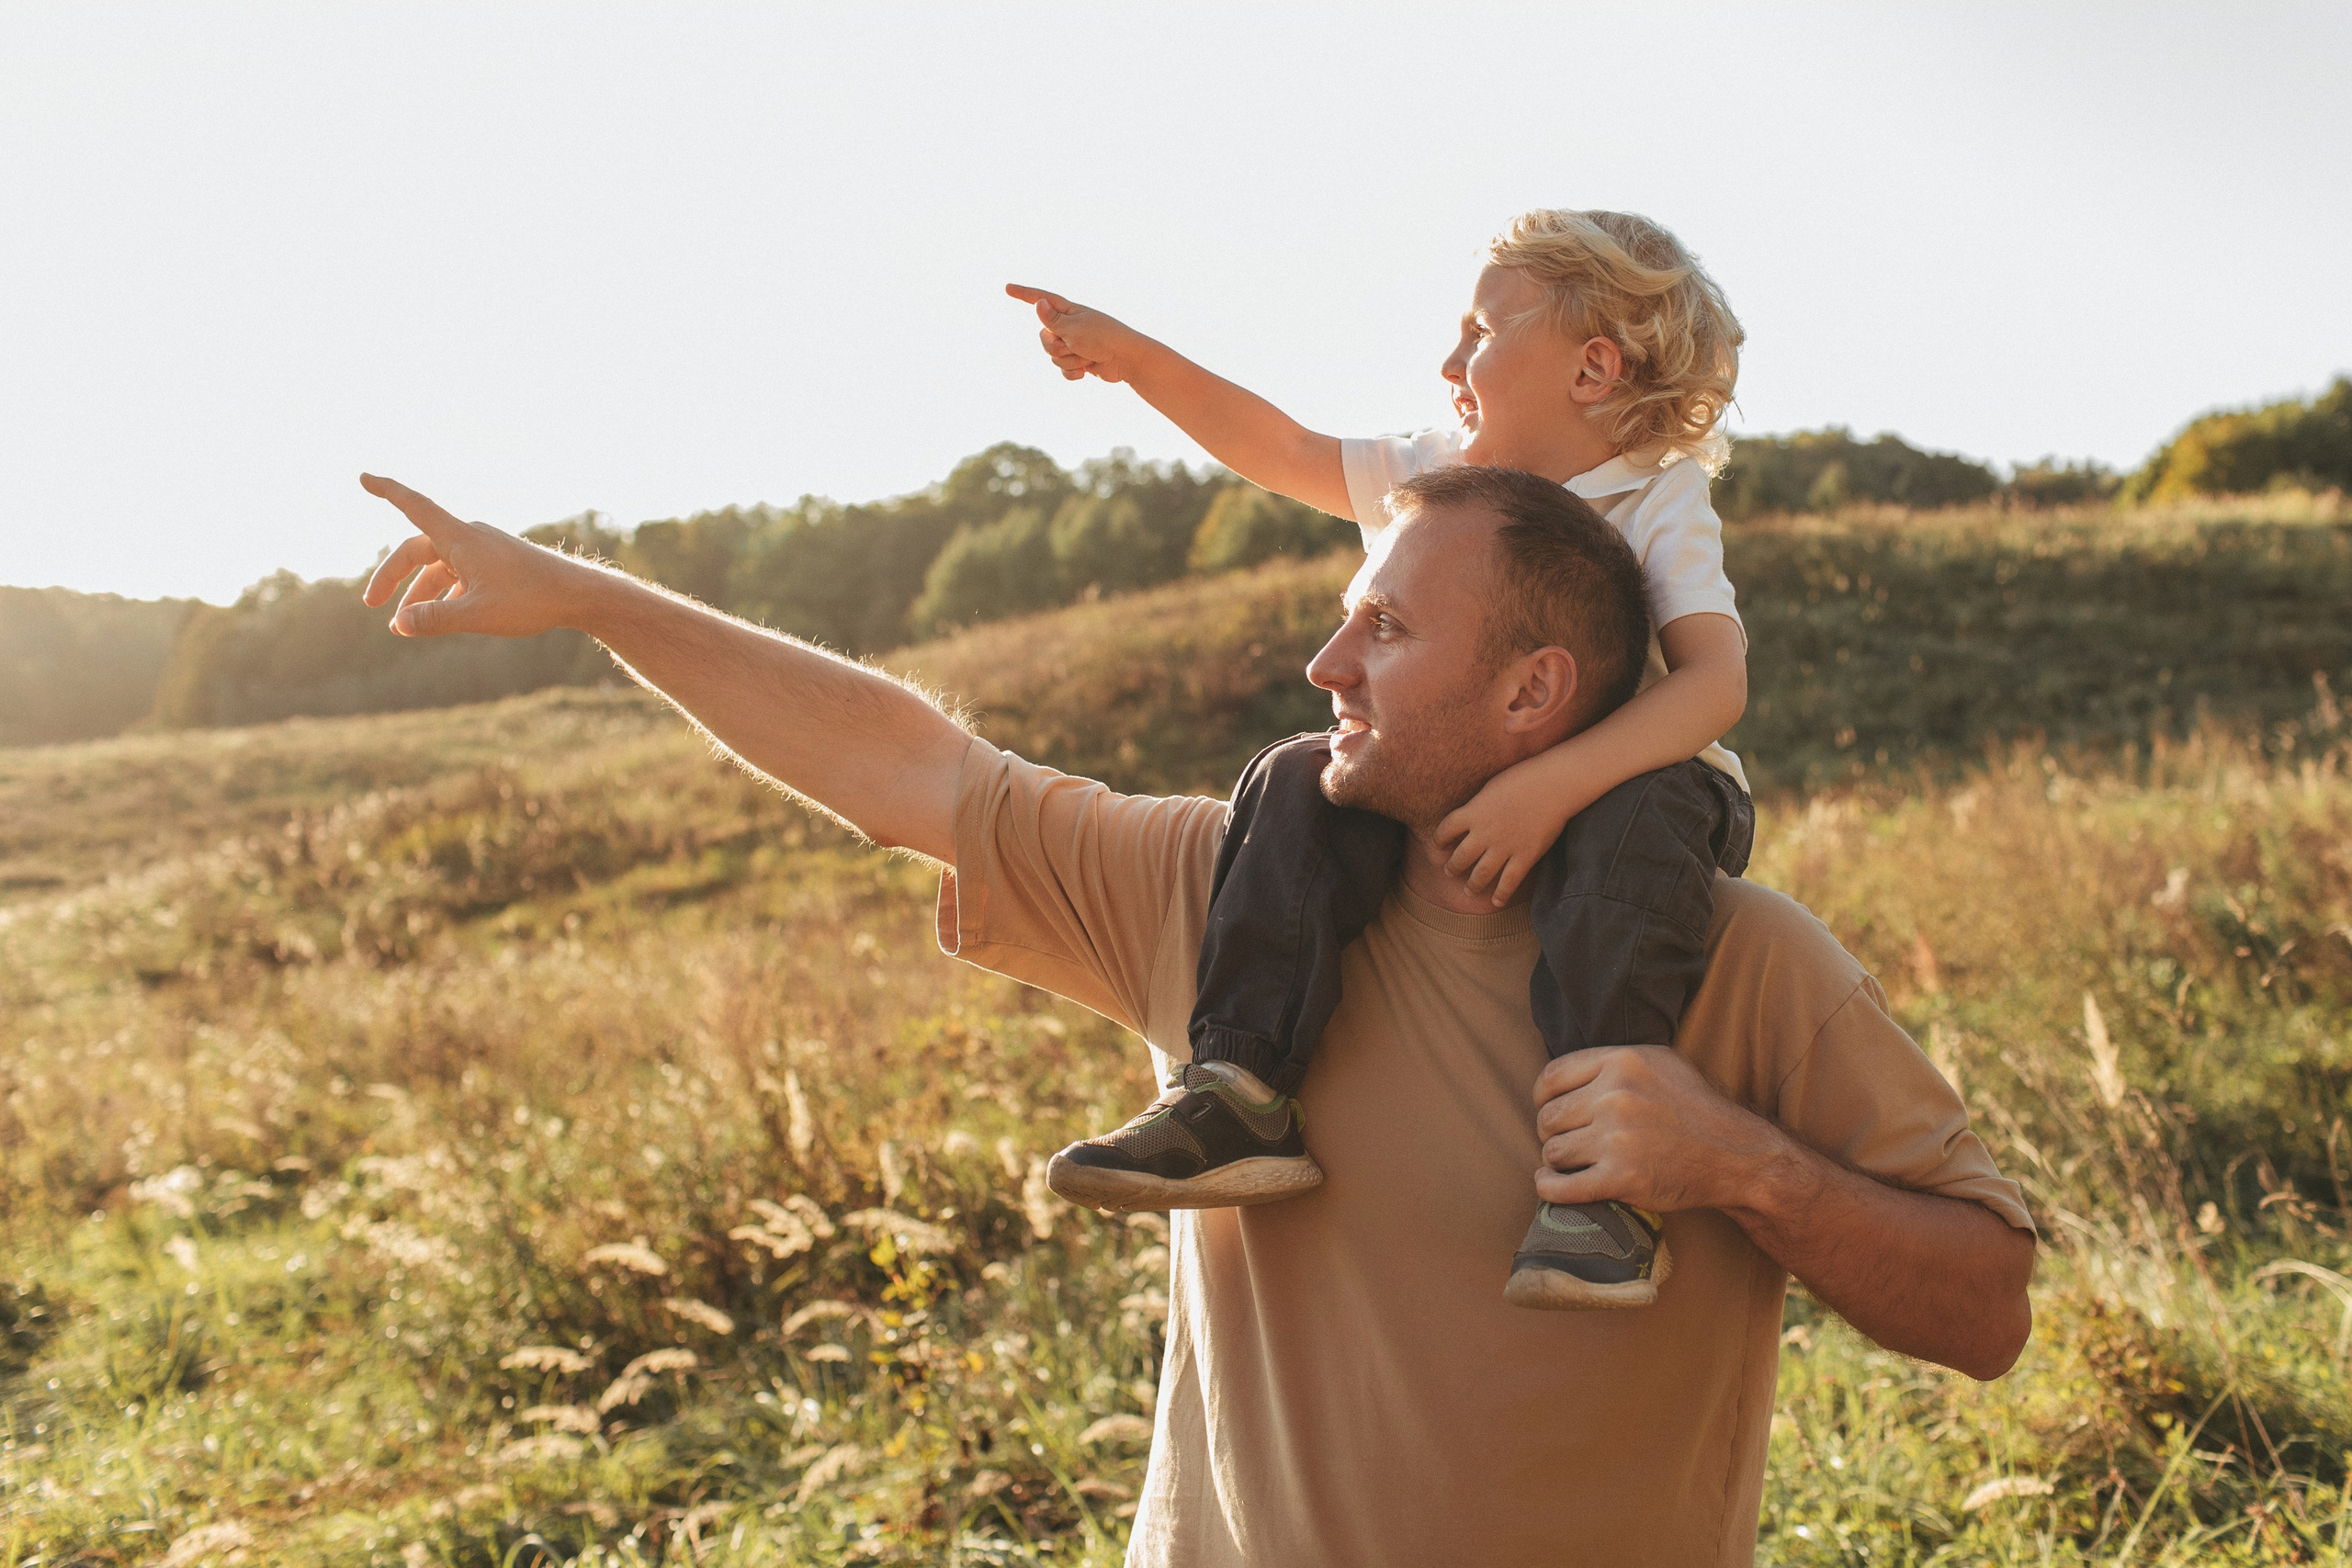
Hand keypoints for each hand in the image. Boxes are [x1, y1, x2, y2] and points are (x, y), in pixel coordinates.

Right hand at [358, 474, 585, 638]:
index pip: (414, 506)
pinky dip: (443, 595)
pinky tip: (438, 619)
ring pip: (438, 568)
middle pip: (416, 550)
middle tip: (372, 606)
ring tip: (403, 626)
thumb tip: (400, 624)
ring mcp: (483, 551)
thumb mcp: (478, 614)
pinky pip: (458, 576)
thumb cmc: (531, 599)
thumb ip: (435, 619)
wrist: (578, 595)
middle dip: (391, 577)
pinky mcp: (496, 565)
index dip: (387, 491)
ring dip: (419, 594)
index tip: (363, 477)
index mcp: (460, 538)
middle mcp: (469, 538)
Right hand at [1004, 284, 1146, 383]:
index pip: (1041, 300)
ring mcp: (1074, 344)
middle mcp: (1069, 326)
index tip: (1007, 288)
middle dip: (1055, 346)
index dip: (1023, 294)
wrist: (1126, 360)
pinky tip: (1087, 370)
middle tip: (1075, 345)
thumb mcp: (1073, 327)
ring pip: (1053, 356)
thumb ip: (1052, 319)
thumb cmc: (1103, 338)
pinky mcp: (1079, 361)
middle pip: (1044, 338)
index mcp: (1068, 311)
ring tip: (1087, 355)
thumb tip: (1038, 302)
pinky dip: (1073, 372)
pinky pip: (1062, 369)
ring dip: (1069, 360)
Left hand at [1435, 753, 1590, 906]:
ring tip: (1468, 890)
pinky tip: (1496, 902)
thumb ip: (1479, 804)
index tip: (1438, 844)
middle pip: (1460, 857)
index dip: (1439, 839)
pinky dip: (1501, 894)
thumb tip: (1472, 813)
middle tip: (1449, 871)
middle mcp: (1484, 833)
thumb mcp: (1491, 787)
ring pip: (1481, 874)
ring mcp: (1504, 847)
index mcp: (1473, 812)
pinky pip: (1509, 881)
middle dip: (1452, 867)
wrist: (1553, 785)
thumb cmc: (1523, 778)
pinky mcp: (1525, 856)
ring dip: (1472, 885)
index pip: (1446, 829)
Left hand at [1529, 1045, 1790, 1213]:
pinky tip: (1551, 1184)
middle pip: (1549, 1118)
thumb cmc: (1695, 1108)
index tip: (1551, 1111)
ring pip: (1553, 1152)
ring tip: (1572, 1164)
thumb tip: (1564, 1074)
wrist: (1736, 1156)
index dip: (1543, 1098)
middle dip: (1551, 1133)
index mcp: (1622, 1061)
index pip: (1551, 1077)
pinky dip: (1549, 1188)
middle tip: (1568, 1142)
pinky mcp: (1622, 1178)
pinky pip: (1563, 1187)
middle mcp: (1616, 1096)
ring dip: (1557, 1162)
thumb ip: (1613, 1062)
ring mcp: (1618, 1138)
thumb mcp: (1661, 1062)